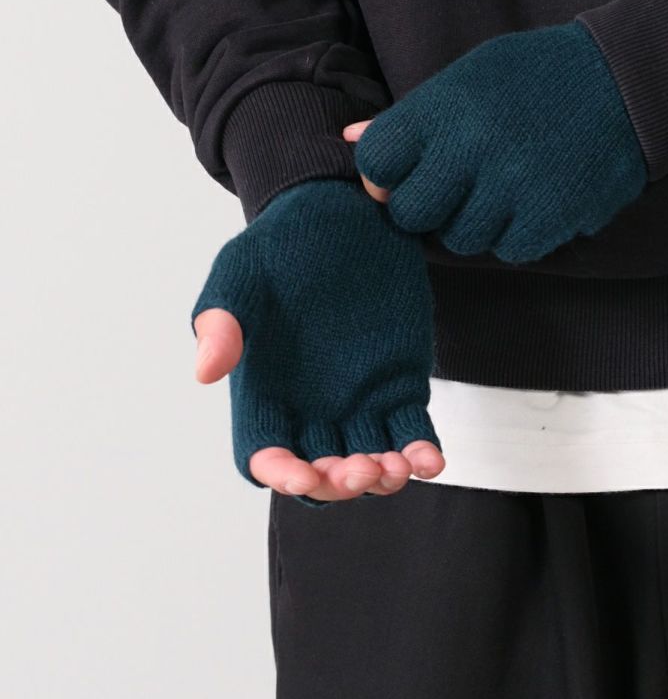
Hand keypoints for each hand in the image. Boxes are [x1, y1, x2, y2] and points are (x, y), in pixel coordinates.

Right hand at [190, 178, 445, 506]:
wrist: (340, 214)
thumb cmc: (279, 246)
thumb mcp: (240, 274)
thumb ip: (222, 321)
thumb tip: (206, 373)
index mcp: (265, 394)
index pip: (267, 456)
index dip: (283, 475)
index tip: (302, 475)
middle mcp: (311, 408)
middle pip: (322, 475)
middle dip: (338, 483)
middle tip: (359, 468)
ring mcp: (359, 400)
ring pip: (369, 463)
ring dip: (381, 478)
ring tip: (395, 466)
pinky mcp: (400, 383)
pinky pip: (412, 432)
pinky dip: (421, 453)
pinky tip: (430, 460)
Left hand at [344, 20, 648, 263]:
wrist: (627, 81)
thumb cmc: (537, 77)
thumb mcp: (469, 77)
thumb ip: (412, 115)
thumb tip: (350, 138)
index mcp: (444, 107)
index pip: (376, 162)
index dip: (384, 173)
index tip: (404, 171)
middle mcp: (472, 148)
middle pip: (411, 213)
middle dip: (424, 206)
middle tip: (454, 187)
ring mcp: (511, 187)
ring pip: (461, 237)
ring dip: (475, 221)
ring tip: (502, 186)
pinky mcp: (549, 218)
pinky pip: (509, 250)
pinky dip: (517, 234)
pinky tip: (534, 199)